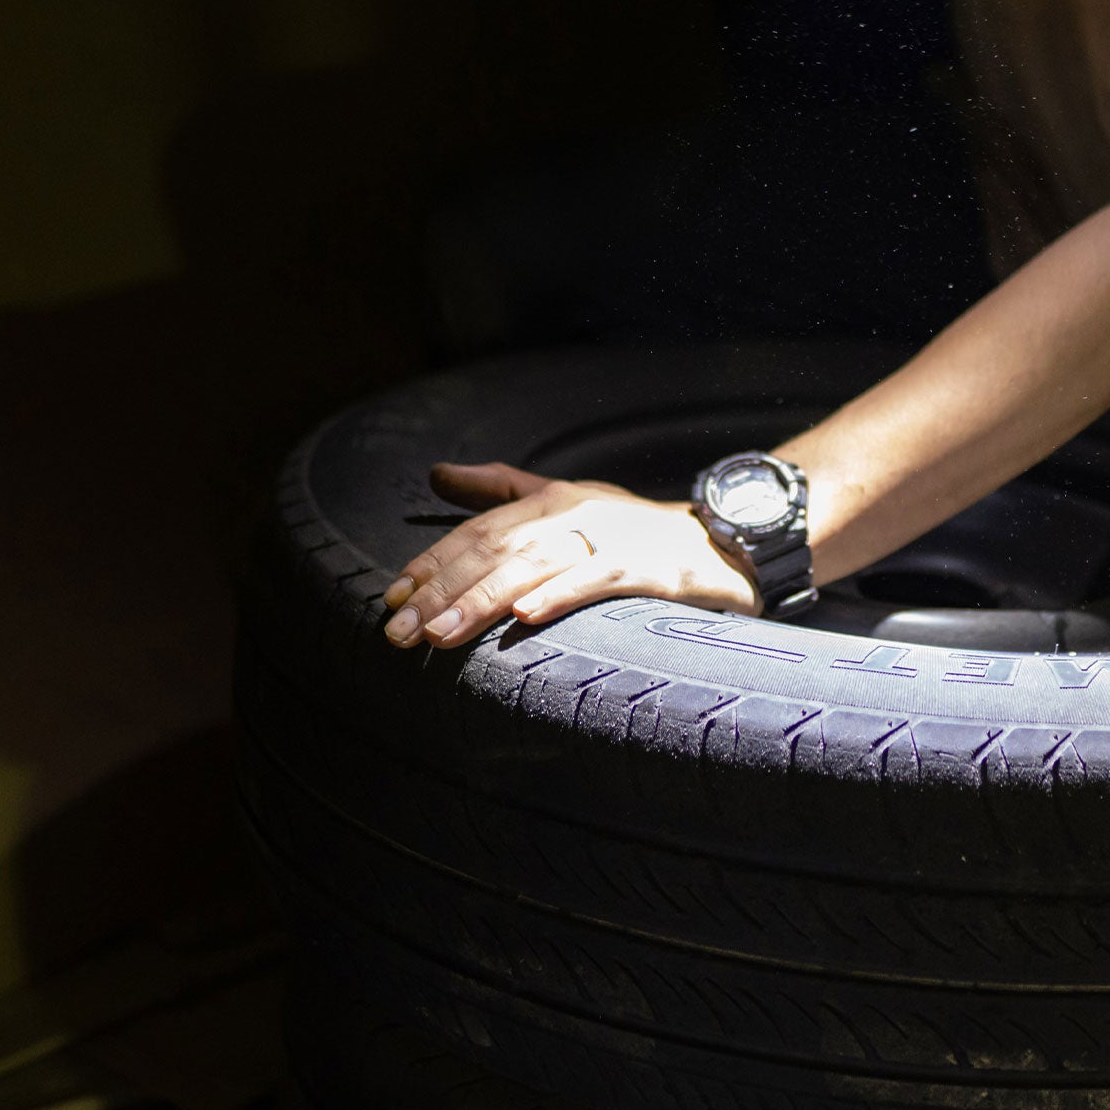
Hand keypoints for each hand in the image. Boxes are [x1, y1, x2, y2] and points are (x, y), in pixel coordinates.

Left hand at [379, 460, 756, 650]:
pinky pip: (595, 581)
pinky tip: (525, 616)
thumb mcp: (564, 500)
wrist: (717, 542)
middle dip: (441, 592)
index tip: (392, 600)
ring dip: (481, 602)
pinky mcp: (644, 568)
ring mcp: (609, 539)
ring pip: (532, 568)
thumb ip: (500, 490)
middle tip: (400, 633)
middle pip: (495, 551)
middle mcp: (573, 514)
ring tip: (440, 636)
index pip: (478, 531)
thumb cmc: (631, 529)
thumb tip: (435, 473)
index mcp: (549, 501)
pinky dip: (559, 596)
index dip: (432, 564)